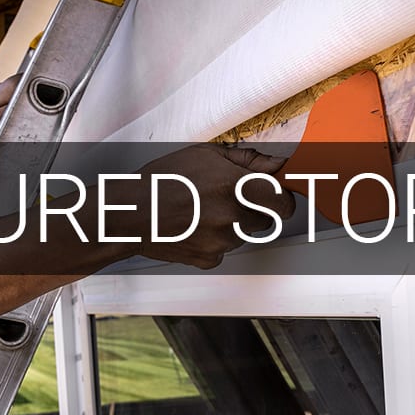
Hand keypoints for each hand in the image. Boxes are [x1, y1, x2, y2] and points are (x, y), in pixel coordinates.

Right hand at [126, 144, 294, 268]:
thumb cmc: (163, 180)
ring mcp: (221, 242)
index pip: (284, 201)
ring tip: (203, 209)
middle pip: (268, 220)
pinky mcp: (209, 259)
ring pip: (244, 234)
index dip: (281, 196)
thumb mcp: (205, 155)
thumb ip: (248, 161)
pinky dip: (215, 240)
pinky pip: (224, 250)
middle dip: (256, 208)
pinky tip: (195, 225)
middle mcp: (232, 218)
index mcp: (236, 188)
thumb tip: (276, 165)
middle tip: (231, 197)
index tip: (273, 192)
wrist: (130, 213)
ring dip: (233, 223)